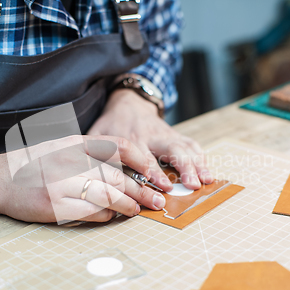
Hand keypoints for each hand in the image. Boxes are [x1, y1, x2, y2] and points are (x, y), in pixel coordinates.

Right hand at [0, 135, 167, 223]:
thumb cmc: (32, 162)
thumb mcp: (61, 145)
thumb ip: (89, 150)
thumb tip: (124, 166)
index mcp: (76, 143)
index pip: (121, 147)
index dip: (144, 162)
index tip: (157, 175)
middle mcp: (72, 161)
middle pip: (118, 176)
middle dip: (142, 190)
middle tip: (157, 200)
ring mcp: (63, 184)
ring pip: (109, 195)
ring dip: (127, 205)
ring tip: (137, 210)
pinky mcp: (55, 206)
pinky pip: (91, 212)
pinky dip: (106, 216)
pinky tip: (110, 216)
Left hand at [88, 89, 213, 190]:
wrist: (128, 102)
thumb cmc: (111, 123)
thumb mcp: (97, 133)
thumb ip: (93, 150)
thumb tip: (81, 171)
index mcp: (132, 138)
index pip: (145, 157)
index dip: (155, 172)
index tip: (164, 186)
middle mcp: (152, 136)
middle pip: (172, 150)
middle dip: (184, 167)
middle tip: (193, 184)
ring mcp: (166, 135)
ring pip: (185, 147)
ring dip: (197, 164)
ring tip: (206, 180)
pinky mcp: (175, 134)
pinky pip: (191, 144)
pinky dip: (201, 157)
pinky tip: (208, 171)